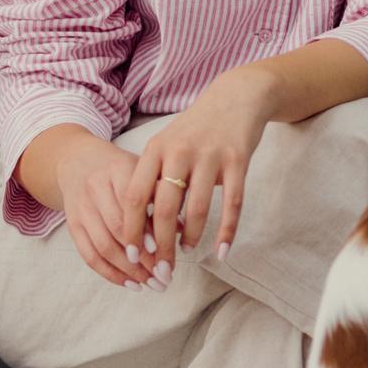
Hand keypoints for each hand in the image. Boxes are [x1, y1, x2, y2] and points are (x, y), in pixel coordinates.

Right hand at [50, 134, 165, 289]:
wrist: (78, 161)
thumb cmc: (121, 169)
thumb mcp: (143, 170)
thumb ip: (161, 195)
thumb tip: (183, 229)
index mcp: (119, 169)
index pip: (133, 205)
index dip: (148, 231)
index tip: (166, 251)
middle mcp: (96, 187)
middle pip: (118, 228)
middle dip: (143, 257)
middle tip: (165, 276)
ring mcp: (82, 208)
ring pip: (103, 245)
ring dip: (128, 270)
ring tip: (152, 284)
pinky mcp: (72, 224)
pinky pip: (89, 255)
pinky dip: (109, 273)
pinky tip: (129, 283)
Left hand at [115, 62, 287, 278]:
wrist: (237, 97)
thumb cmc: (195, 129)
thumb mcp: (166, 145)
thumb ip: (152, 178)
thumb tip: (138, 227)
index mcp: (156, 149)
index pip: (134, 196)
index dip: (130, 229)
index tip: (131, 256)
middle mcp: (179, 151)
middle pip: (163, 208)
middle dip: (160, 246)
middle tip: (161, 270)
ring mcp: (210, 155)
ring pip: (196, 209)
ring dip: (190, 237)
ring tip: (187, 251)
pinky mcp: (238, 160)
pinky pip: (232, 203)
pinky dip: (227, 231)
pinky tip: (222, 250)